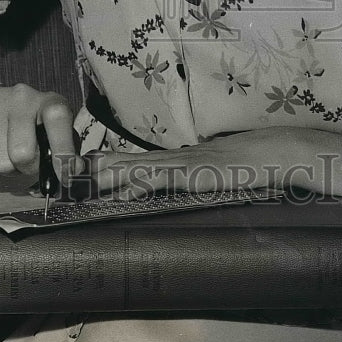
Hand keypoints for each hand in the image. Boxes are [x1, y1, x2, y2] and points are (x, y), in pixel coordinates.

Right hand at [0, 84, 82, 180]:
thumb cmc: (25, 132)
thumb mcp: (50, 139)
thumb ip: (65, 154)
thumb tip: (75, 170)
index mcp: (49, 100)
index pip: (57, 117)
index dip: (62, 149)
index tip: (65, 174)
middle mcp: (22, 94)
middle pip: (23, 153)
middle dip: (25, 168)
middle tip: (24, 161)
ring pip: (1, 162)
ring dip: (4, 168)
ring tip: (4, 152)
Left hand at [88, 127, 304, 199]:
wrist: (272, 152)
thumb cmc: (246, 165)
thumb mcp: (212, 174)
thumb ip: (191, 178)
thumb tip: (171, 187)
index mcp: (178, 160)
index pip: (138, 160)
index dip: (111, 163)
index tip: (84, 168)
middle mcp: (177, 159)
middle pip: (131, 161)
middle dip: (101, 168)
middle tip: (70, 173)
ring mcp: (186, 165)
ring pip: (142, 167)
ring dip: (114, 174)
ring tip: (87, 180)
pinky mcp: (198, 174)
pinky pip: (168, 178)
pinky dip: (147, 183)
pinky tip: (130, 189)